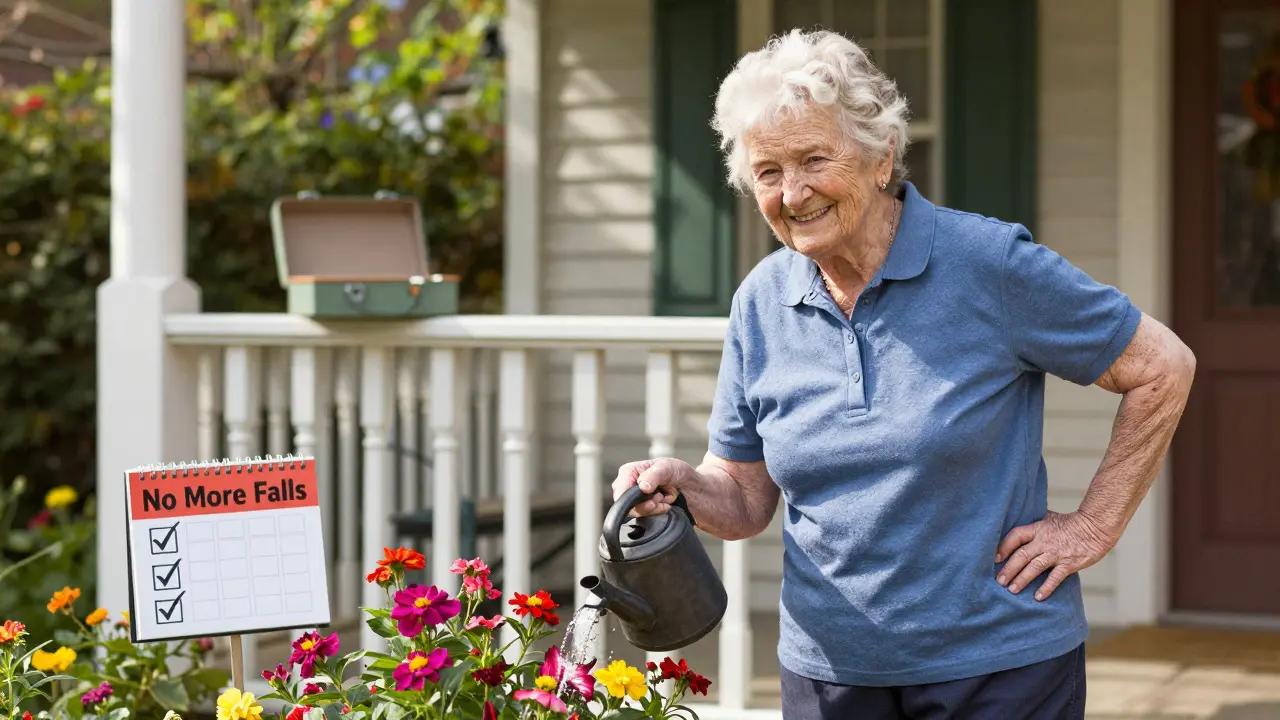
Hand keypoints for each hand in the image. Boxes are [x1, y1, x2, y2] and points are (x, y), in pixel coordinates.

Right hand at [612, 457, 694, 516]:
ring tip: (665, 498)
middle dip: (646, 503)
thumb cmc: (678, 472)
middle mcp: (630, 486)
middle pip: (627, 503)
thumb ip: (654, 475)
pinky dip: (658, 512)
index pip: (620, 488)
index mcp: (630, 472)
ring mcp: (637, 499)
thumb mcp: (667, 467)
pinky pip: (646, 517)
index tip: (648, 498)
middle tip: (660, 497)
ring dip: (654, 507)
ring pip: (637, 512)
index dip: (630, 496)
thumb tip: (642, 487)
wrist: (693, 487)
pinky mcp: (645, 510)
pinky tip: (666, 505)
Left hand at [994, 510, 1115, 600]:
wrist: (1096, 527)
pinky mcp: (1068, 564)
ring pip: (1034, 567)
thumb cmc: (1072, 523)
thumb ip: (1035, 524)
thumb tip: (1020, 521)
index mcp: (1037, 529)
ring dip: (1022, 579)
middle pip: (1021, 555)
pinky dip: (1046, 588)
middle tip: (999, 581)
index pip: (1015, 536)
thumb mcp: (1050, 518)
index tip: (995, 558)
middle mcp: (1044, 542)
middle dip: (1009, 569)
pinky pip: (1055, 578)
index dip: (1004, 547)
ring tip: (1012, 590)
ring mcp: (1056, 553)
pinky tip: (1038, 597)